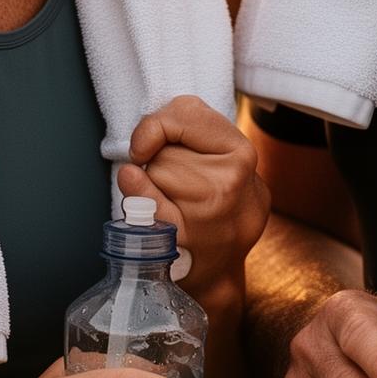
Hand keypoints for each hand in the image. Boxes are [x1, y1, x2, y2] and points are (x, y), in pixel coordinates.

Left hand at [118, 95, 268, 302]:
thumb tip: (143, 143)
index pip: (186, 113)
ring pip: (154, 171)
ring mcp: (208, 212)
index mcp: (242, 153)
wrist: (221, 265)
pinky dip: (136, 193)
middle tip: (181, 183)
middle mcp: (230, 181)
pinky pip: (147, 204)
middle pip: (166, 148)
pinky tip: (133, 187)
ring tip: (176, 200)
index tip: (150, 142)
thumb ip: (194, 128)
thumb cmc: (220, 200)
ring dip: (154, 181)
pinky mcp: (182, 237)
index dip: (160, 123)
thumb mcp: (225, 157)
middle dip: (162, 158)